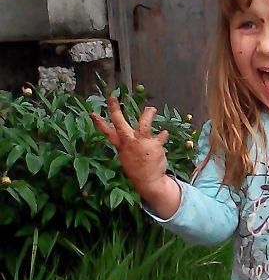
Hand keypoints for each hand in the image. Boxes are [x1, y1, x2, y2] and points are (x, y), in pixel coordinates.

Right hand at [91, 96, 180, 216]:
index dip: (99, 123)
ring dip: (148, 115)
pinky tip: (165, 133)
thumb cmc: (138, 167)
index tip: (92, 113)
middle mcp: (129, 143)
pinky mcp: (153, 146)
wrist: (148, 182)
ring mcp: (141, 144)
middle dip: (114, 110)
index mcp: (121, 145)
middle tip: (111, 97)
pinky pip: (160, 136)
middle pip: (119, 124)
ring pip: (143, 125)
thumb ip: (124, 143)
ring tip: (151, 109)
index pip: (107, 133)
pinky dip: (163, 135)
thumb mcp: (126, 156)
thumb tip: (121, 132)